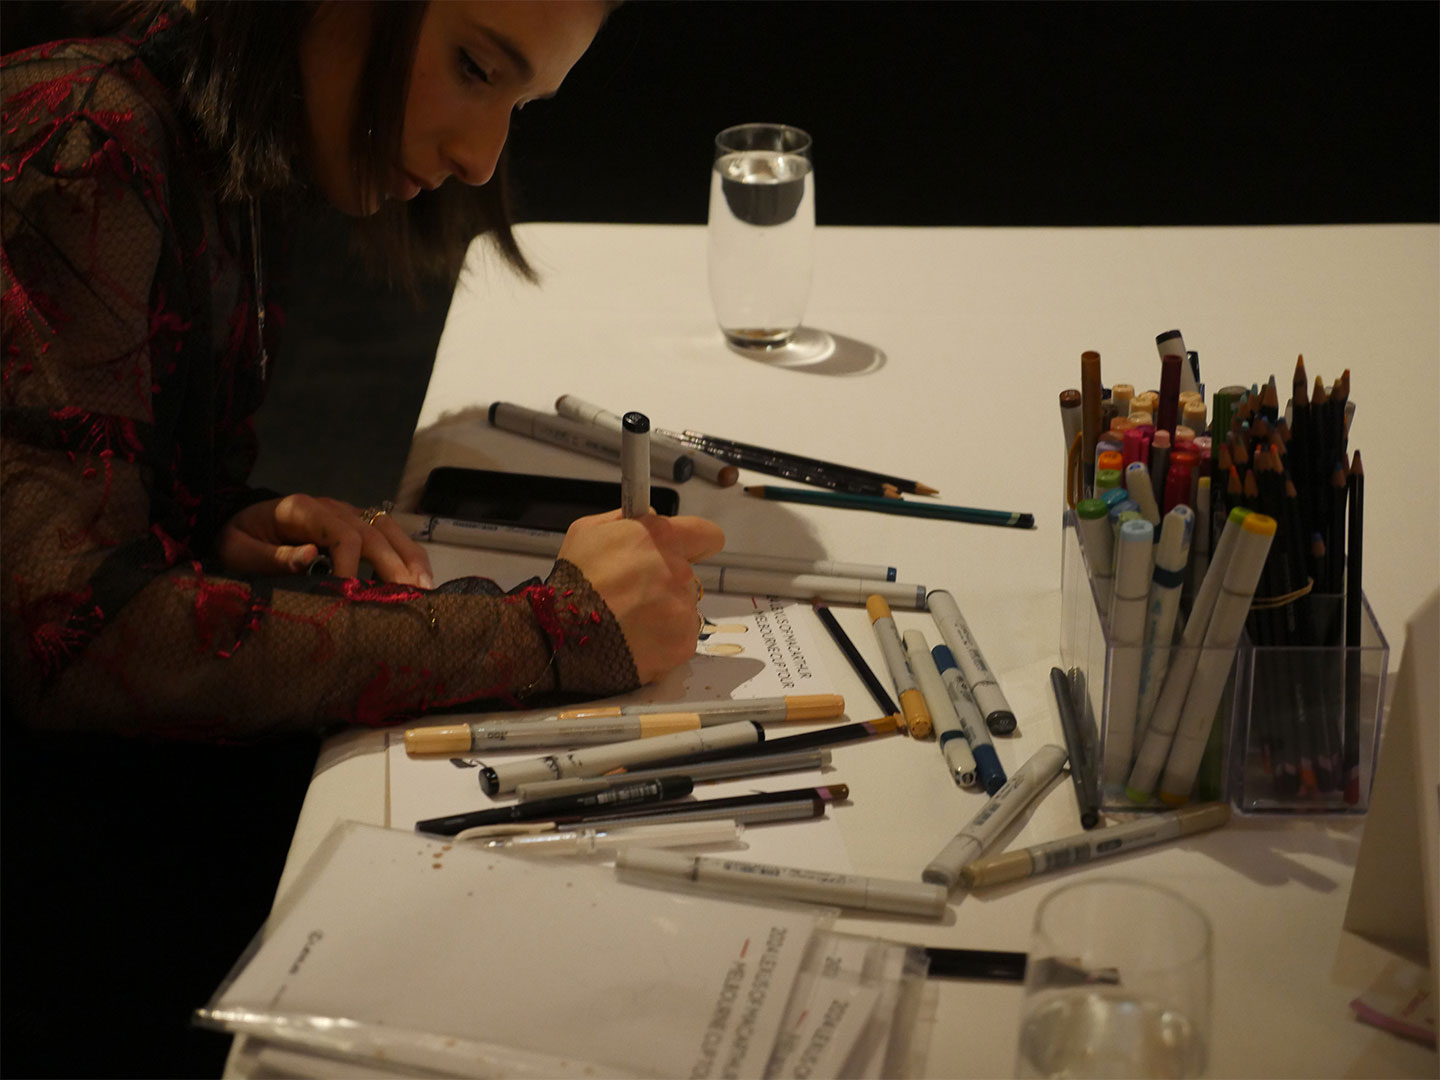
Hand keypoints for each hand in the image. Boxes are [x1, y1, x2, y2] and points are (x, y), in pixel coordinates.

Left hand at [216, 495, 433, 587]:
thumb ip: (269, 556)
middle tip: (410, 595)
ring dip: (409, 557)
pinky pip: (388, 535)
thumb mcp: (238, 549)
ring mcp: (347, 514)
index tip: (354, 595)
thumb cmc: (239, 539)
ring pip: (388, 529)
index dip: (353, 564)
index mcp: (303, 510)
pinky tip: (418, 578)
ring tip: (425, 586)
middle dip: (394, 565)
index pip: (342, 533)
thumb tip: (309, 557)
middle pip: (373, 532)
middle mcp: (332, 507)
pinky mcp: (355, 525)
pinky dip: (406, 554)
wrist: (240, 522)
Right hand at [558, 510, 724, 683]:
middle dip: (666, 579)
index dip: (695, 542)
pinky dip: (664, 638)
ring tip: (630, 620)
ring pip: (684, 606)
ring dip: (665, 610)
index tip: (684, 550)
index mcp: (661, 538)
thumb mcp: (587, 531)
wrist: (564, 636)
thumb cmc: (573, 581)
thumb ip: (624, 519)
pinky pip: (681, 635)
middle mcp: (680, 571)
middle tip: (633, 592)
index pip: (707, 535)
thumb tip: (649, 517)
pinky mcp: (683, 642)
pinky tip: (637, 639)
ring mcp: (684, 609)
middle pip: (687, 574)